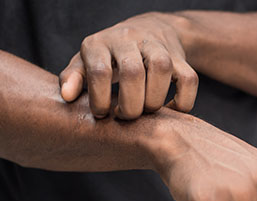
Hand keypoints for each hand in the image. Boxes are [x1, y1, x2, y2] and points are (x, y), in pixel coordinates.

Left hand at [59, 13, 197, 119]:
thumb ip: (74, 78)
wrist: (149, 28)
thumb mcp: (86, 62)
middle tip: (126, 116)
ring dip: (154, 100)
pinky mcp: (180, 58)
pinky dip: (182, 101)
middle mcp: (129, 39)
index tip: (102, 113)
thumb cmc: (110, 55)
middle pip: (133, 72)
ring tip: (147, 112)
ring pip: (162, 69)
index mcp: (100, 43)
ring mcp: (158, 46)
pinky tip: (170, 109)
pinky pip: (189, 79)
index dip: (100, 99)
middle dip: (130, 105)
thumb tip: (67, 97)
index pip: (100, 71)